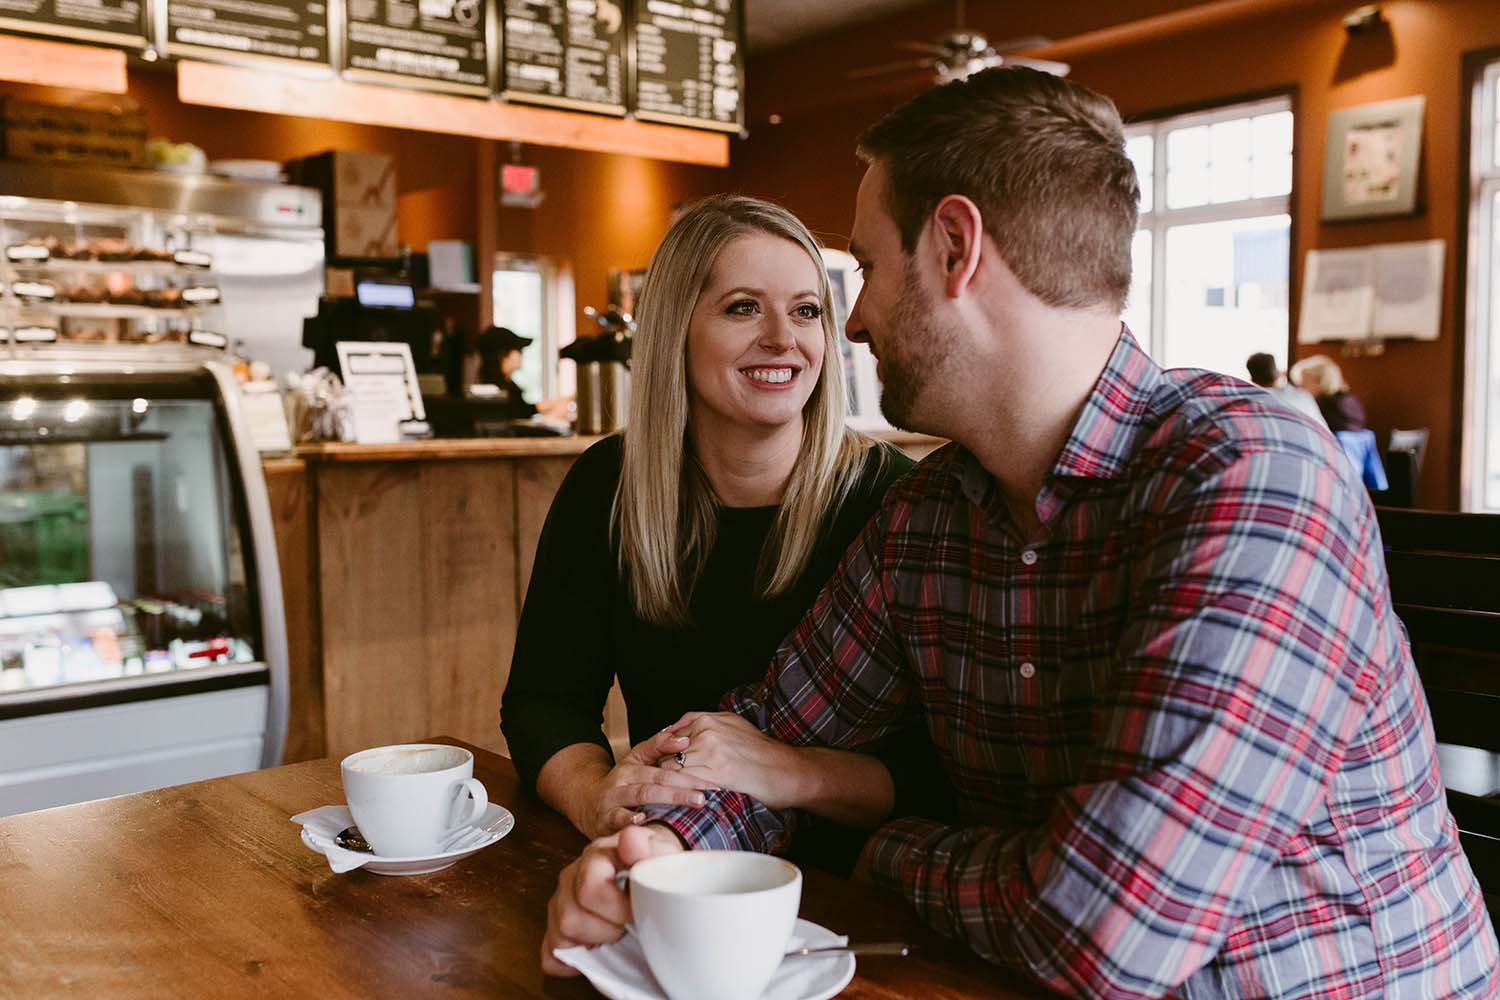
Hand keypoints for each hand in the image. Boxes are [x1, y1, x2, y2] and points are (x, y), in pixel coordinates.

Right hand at [541, 824, 683, 976]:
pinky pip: (551, 956)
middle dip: (607, 930)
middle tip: (628, 925)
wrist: (646, 868)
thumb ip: (648, 847)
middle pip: (571, 918)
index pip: (590, 891)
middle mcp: (570, 877)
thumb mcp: (659, 852)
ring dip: (593, 943)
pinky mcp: (555, 927)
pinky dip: (573, 962)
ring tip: (615, 934)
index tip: (637, 914)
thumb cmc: (651, 864)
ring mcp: (559, 903)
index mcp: (595, 856)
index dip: (616, 911)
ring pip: (561, 936)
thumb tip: (630, 840)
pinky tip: (595, 951)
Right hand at [577, 729, 719, 838]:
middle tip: (706, 795)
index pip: (662, 765)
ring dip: (668, 800)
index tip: (708, 775)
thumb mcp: (636, 762)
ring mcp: (613, 800)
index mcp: (633, 765)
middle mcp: (622, 780)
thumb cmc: (621, 784)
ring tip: (691, 802)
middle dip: (683, 788)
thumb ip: (658, 747)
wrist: (587, 803)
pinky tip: (645, 820)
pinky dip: (631, 820)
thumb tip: (683, 738)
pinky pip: (618, 819)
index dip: (685, 768)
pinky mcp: (605, 821)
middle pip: (656, 781)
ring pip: (642, 796)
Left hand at [663, 712, 808, 809]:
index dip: (664, 753)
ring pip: (672, 766)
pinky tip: (680, 797)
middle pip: (667, 750)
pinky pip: (685, 781)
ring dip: (667, 780)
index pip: (671, 735)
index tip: (661, 765)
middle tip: (658, 781)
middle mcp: (706, 731)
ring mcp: (709, 751)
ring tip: (666, 792)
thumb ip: (703, 723)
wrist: (785, 769)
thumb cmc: (760, 750)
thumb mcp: (732, 724)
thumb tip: (675, 730)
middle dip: (663, 766)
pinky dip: (679, 789)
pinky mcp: (714, 772)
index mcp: (708, 719)